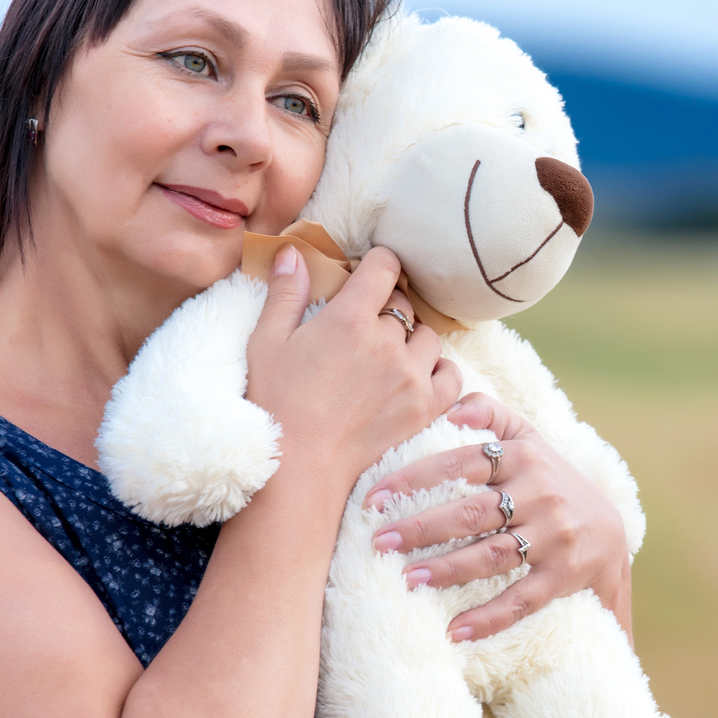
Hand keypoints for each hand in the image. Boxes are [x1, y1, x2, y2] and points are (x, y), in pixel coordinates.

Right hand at [245, 245, 461, 489]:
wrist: (299, 466)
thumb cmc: (276, 402)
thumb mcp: (267, 341)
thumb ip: (286, 292)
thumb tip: (294, 251)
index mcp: (349, 317)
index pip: (384, 266)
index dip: (379, 263)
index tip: (370, 271)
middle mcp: (387, 341)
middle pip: (404, 304)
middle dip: (387, 307)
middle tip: (367, 325)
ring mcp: (411, 375)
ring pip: (430, 337)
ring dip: (413, 340)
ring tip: (391, 355)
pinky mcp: (424, 406)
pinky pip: (451, 375)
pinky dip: (439, 372)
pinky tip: (418, 377)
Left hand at [363, 393, 631, 641]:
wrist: (608, 533)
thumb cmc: (551, 481)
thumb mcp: (530, 439)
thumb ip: (492, 413)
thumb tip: (451, 404)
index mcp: (525, 457)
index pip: (463, 461)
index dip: (416, 477)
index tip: (375, 498)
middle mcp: (542, 494)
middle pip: (473, 512)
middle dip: (422, 528)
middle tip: (379, 542)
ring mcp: (555, 537)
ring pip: (494, 555)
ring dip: (448, 570)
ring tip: (408, 579)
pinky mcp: (564, 576)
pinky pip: (522, 599)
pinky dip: (489, 618)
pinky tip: (454, 631)